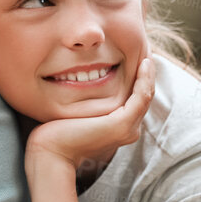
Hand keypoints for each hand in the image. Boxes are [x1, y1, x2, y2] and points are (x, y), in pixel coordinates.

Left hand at [24, 56, 154, 176]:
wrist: (50, 151)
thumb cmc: (56, 133)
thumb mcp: (78, 111)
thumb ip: (88, 101)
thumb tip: (84, 79)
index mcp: (120, 128)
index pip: (136, 99)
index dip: (139, 78)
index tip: (137, 57)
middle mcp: (129, 130)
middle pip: (144, 96)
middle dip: (147, 73)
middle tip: (147, 50)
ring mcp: (128, 128)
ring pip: (146, 95)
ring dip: (149, 73)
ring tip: (149, 53)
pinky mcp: (123, 124)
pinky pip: (141, 96)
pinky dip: (144, 79)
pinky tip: (144, 63)